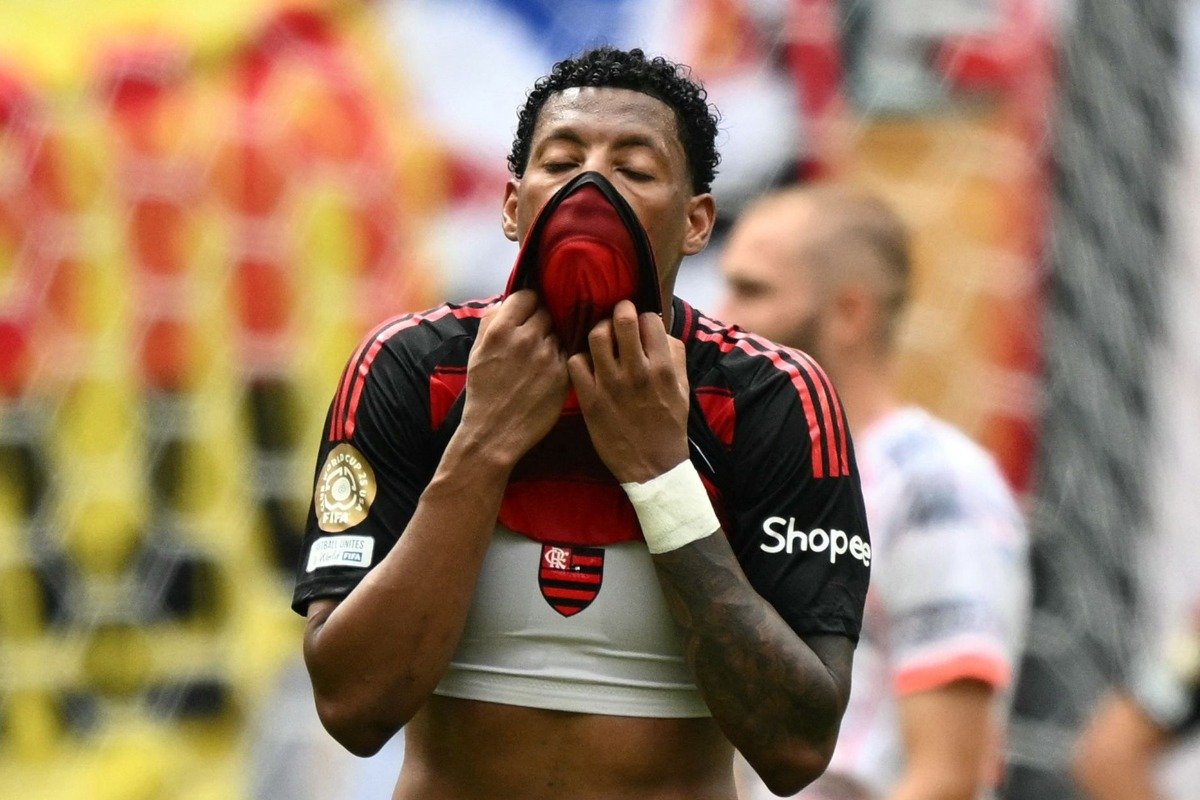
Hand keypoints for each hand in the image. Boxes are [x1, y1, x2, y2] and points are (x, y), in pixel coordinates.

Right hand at [461, 290, 568, 465]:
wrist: (494, 432)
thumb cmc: (483, 392)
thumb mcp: (476, 352)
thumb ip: (491, 322)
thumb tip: (507, 303)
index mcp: (501, 330)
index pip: (527, 296)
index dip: (527, 305)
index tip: (526, 314)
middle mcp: (526, 339)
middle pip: (547, 313)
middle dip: (541, 323)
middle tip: (534, 339)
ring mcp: (548, 356)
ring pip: (559, 333)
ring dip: (552, 341)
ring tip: (539, 359)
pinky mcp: (563, 375)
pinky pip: (568, 354)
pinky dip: (560, 360)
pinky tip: (548, 373)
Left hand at [568, 300, 689, 483]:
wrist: (652, 467)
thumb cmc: (669, 425)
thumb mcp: (682, 388)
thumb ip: (674, 355)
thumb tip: (659, 329)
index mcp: (663, 369)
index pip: (650, 320)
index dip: (644, 317)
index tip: (640, 323)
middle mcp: (637, 373)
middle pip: (622, 320)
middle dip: (620, 310)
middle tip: (618, 315)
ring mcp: (611, 386)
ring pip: (596, 337)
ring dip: (599, 330)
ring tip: (602, 337)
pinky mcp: (590, 401)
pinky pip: (576, 363)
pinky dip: (580, 358)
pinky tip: (588, 365)